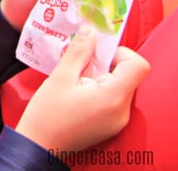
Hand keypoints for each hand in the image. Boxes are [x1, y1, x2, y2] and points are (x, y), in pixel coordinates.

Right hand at [15, 25, 149, 151]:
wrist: (39, 145)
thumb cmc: (47, 114)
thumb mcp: (60, 77)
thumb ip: (78, 52)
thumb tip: (89, 31)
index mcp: (112, 97)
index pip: (137, 65)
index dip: (120, 53)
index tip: (96, 53)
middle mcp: (122, 110)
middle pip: (127, 74)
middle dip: (104, 63)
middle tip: (79, 63)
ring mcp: (117, 120)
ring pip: (119, 85)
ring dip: (99, 75)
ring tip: (74, 78)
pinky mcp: (110, 124)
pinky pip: (112, 98)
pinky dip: (98, 88)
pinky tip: (76, 91)